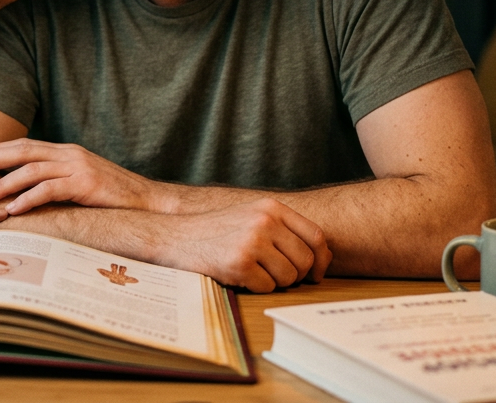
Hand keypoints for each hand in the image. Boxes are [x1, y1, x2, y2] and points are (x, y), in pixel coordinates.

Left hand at [0, 139, 164, 214]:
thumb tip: (24, 189)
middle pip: (22, 151)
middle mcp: (68, 154)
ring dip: (4, 183)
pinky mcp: (86, 185)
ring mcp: (78, 168)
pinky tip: (13, 210)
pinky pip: (50, 190)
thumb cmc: (110, 196)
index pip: (24, 145)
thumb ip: (55, 179)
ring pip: (31, 171)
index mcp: (64, 151)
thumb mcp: (79, 181)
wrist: (147, 201)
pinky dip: (29, 199)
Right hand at [153, 199, 331, 292]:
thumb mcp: (250, 216)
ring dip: (274, 282)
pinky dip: (256, 288)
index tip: (315, 274)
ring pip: (288, 277)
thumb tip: (322, 258)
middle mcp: (264, 221)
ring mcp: (252, 242)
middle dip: (294, 275)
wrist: (174, 236)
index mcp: (271, 208)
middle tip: (274, 276)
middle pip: (305, 260)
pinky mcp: (239, 263)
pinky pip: (267, 288)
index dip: (321, 260)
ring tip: (253, 272)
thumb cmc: (214, 231)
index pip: (316, 236)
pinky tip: (238, 276)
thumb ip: (283, 229)